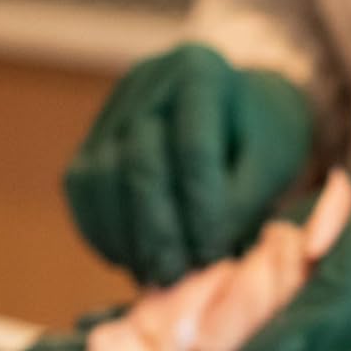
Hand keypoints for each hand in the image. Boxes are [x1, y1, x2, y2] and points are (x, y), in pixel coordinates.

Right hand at [64, 43, 313, 286]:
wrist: (235, 113)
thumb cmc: (259, 141)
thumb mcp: (270, 165)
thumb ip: (242, 205)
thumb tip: (200, 258)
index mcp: (200, 71)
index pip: (192, 149)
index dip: (200, 212)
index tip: (213, 258)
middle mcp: (148, 80)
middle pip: (138, 163)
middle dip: (157, 232)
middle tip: (177, 278)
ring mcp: (112, 107)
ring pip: (99, 177)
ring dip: (123, 237)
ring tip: (153, 275)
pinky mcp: (91, 137)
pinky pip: (80, 188)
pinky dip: (100, 231)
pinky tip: (128, 259)